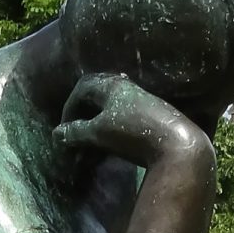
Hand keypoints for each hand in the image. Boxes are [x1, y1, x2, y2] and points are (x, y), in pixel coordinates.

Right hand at [56, 72, 207, 169]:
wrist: (177, 146)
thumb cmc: (133, 135)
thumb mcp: (99, 133)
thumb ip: (76, 132)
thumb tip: (56, 134)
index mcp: (112, 86)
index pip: (83, 88)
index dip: (69, 107)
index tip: (65, 128)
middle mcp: (127, 88)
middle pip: (98, 92)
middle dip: (83, 110)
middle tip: (76, 128)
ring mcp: (142, 101)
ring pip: (113, 105)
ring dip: (99, 119)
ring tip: (93, 137)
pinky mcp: (153, 116)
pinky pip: (126, 115)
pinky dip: (114, 126)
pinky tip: (115, 141)